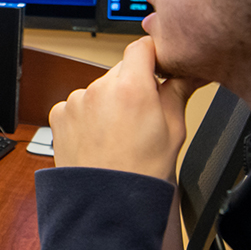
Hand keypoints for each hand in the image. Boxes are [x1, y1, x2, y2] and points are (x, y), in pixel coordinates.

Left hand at [47, 37, 205, 180]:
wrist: (107, 202)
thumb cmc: (141, 172)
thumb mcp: (173, 129)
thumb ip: (179, 91)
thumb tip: (191, 71)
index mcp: (131, 88)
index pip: (141, 47)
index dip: (152, 55)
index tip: (158, 67)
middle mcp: (99, 89)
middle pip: (120, 70)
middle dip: (132, 85)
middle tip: (142, 114)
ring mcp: (76, 101)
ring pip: (99, 89)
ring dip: (108, 101)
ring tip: (118, 133)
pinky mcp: (59, 114)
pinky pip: (78, 105)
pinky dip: (88, 115)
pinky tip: (99, 138)